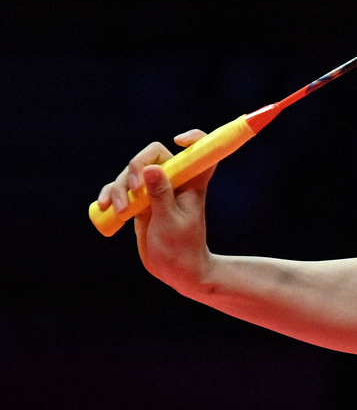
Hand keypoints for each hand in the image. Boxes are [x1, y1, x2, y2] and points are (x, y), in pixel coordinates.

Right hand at [95, 130, 216, 292]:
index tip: (177, 140)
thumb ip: (160, 195)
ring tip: (118, 211)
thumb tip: (150, 169)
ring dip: (119, 187)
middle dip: (135, 168)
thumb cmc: (181, 247)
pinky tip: (105, 207)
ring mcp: (155, 191)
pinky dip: (111, 195)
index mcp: (192, 182)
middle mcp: (174, 181)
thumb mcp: (170, 221)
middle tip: (132, 191)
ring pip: (132, 173)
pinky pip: (121, 190)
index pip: (198, 151)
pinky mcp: (140, 202)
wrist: (175, 270)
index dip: (193, 139)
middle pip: (153, 156)